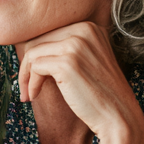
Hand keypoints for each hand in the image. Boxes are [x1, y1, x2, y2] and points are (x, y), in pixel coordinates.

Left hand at [16, 21, 141, 139]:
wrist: (119, 116)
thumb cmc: (99, 95)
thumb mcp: (85, 62)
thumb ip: (64, 49)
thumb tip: (25, 46)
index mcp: (90, 27)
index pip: (49, 33)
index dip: (36, 56)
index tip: (32, 76)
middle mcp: (84, 29)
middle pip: (37, 40)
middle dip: (27, 66)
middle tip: (26, 88)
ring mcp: (76, 45)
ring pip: (32, 52)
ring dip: (26, 76)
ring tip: (28, 94)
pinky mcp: (67, 62)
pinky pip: (34, 67)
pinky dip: (31, 83)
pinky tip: (35, 96)